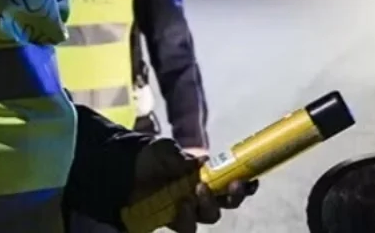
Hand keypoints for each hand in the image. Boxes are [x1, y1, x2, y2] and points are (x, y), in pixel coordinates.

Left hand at [130, 138, 258, 231]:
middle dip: (234, 196)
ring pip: (211, 216)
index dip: (246, 183)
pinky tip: (181, 206)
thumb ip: (183, 157)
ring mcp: (189, 209)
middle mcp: (202, 194)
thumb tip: (203, 161)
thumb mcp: (165, 150)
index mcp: (206, 175)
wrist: (123, 172)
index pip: (232, 181)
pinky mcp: (174, 221)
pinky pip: (188, 227)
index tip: (251, 179)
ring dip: (208, 205)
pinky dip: (187, 218)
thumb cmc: (149, 158)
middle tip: (231, 186)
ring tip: (195, 192)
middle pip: (229, 202)